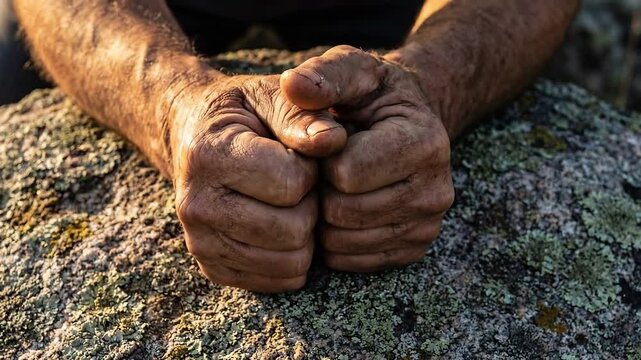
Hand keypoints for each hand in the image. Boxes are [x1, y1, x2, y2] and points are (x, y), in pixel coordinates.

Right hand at [170, 74, 345, 291]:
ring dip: (303, 233)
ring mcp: (200, 242)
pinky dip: (292, 256)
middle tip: (296, 183)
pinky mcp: (212, 268)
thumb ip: (303, 115)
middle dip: (309, 205)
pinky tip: (280, 224)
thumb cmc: (244, 113)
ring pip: (290, 263)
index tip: (297, 155)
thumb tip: (334, 140)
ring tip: (288, 203)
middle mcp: (195, 205)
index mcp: (209, 155)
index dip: (309, 169)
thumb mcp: (272, 96)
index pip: (292, 184)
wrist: (196, 136)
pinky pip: (278, 282)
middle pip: (293, 231)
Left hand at [281, 45, 454, 271]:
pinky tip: (345, 206)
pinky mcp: (412, 249)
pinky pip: (350, 261)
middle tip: (328, 166)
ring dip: (325, 216)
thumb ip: (324, 75)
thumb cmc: (371, 95)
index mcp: (425, 143)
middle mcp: (436, 190)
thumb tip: (293, 86)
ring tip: (337, 184)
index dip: (322, 158)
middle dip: (323, 189)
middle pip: (343, 213)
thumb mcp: (351, 70)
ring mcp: (427, 225)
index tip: (329, 140)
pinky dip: (336, 240)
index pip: (346, 173)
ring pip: (343, 242)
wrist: (403, 124)